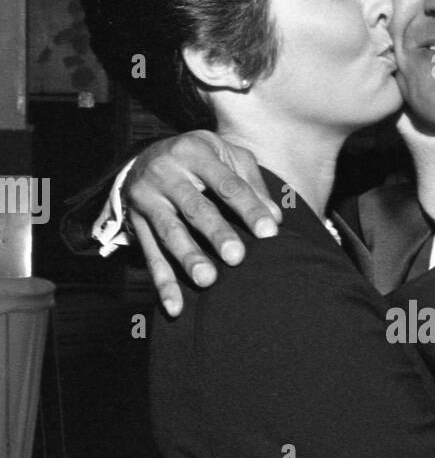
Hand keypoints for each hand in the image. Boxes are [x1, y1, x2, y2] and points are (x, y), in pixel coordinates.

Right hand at [126, 131, 282, 316]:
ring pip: (169, 232)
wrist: (145, 156)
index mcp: (194, 151)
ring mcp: (147, 198)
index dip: (249, 208)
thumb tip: (275, 217)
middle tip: (236, 257)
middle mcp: (166, 173)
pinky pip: (150, 256)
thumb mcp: (226, 155)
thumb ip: (251, 182)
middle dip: (216, 233)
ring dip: (188, 257)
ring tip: (207, 280)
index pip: (227, 183)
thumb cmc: (199, 159)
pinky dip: (163, 283)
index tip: (269, 232)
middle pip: (195, 207)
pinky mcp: (136, 223)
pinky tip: (175, 306)